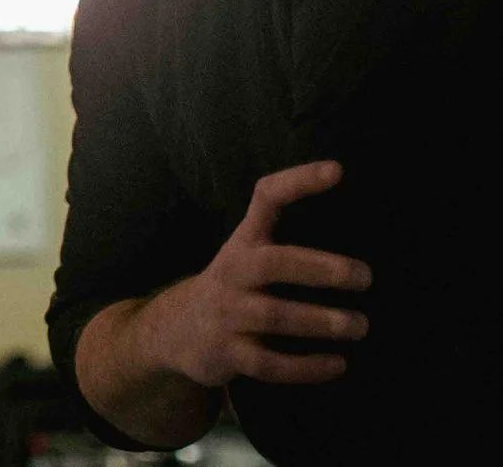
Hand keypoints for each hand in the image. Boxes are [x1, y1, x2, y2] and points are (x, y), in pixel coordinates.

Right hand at [140, 160, 372, 386]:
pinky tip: (338, 365)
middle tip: (365, 277)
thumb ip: (285, 242)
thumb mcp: (246, 255)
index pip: (266, 199)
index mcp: (243, 243)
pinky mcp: (226, 353)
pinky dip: (306, 367)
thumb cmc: (233, 289)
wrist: (174, 331)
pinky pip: (269, 364)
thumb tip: (356, 232)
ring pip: (274, 316)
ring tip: (360, 326)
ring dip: (322, 322)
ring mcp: (226, 313)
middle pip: (273, 263)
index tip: (338, 171)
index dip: (299, 182)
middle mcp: (232, 272)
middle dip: (322, 269)